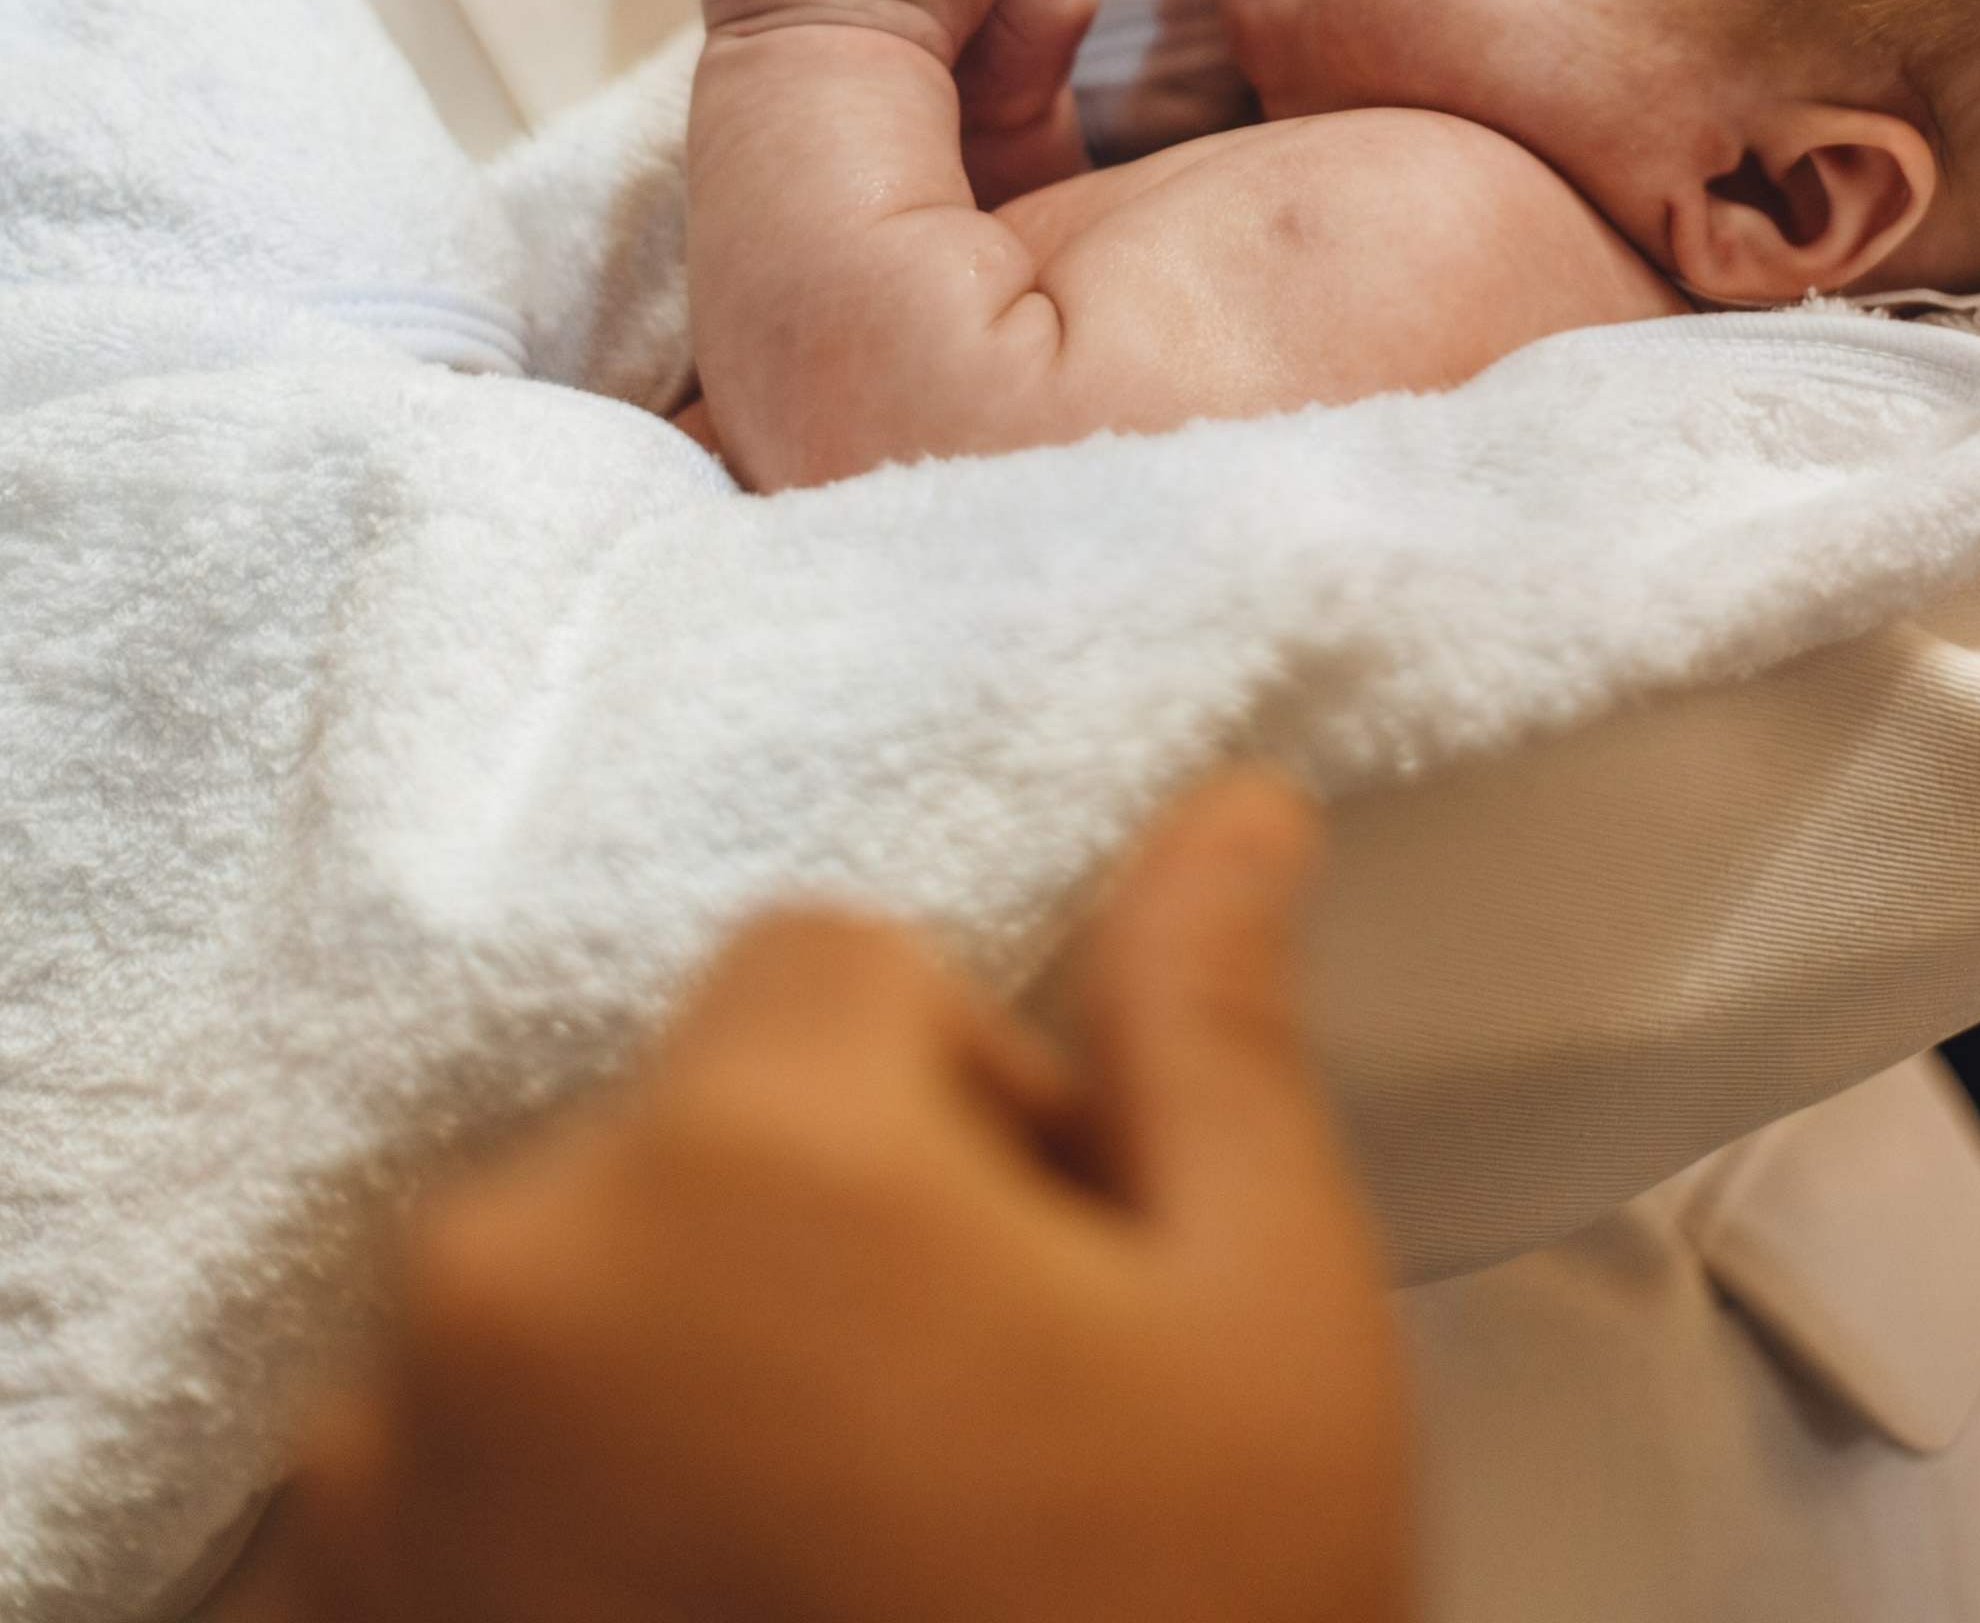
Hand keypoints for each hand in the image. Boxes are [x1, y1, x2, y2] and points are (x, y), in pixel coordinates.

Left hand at [245, 778, 1414, 1622]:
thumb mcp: (1268, 1326)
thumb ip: (1207, 1032)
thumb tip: (1233, 817)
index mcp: (742, 1154)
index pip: (828, 963)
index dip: (970, 1098)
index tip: (1038, 1280)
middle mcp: (506, 1282)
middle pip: (682, 1127)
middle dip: (815, 1237)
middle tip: (953, 1443)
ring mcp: (381, 1483)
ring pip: (561, 1299)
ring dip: (673, 1380)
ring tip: (828, 1564)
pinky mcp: (331, 1622)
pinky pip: (442, 1474)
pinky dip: (545, 1524)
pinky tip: (708, 1619)